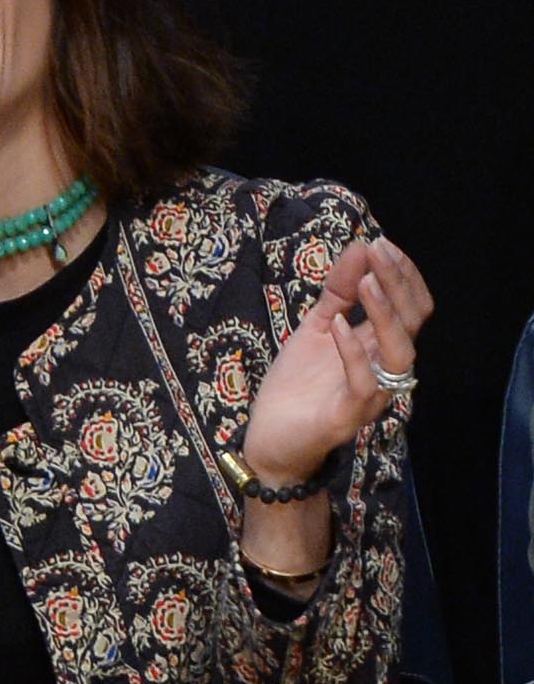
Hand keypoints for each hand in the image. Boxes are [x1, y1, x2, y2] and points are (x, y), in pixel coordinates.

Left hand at [243, 236, 431, 484]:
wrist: (270, 440)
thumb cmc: (298, 387)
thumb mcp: (316, 329)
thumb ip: (337, 293)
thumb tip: (359, 246)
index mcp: (381, 347)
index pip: (412, 305)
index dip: (402, 274)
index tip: (379, 243)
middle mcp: (385, 369)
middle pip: (412, 321)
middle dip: (397, 282)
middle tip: (377, 251)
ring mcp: (372, 394)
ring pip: (400, 352)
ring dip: (385, 313)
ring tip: (366, 281)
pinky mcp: (348, 416)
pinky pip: (364, 384)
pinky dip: (352, 351)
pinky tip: (337, 324)